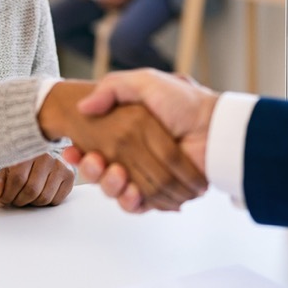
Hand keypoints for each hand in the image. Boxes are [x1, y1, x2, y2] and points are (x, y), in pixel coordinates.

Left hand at [0, 153, 75, 207]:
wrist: (46, 150)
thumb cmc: (25, 160)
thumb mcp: (9, 166)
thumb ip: (0, 180)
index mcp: (28, 151)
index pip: (17, 178)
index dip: (8, 194)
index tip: (4, 199)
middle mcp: (46, 157)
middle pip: (31, 190)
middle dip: (19, 201)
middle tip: (15, 200)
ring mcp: (60, 166)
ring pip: (44, 198)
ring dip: (33, 203)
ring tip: (28, 196)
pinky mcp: (69, 175)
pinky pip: (56, 200)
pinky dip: (46, 202)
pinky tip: (41, 193)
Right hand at [37, 81, 206, 211]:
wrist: (215, 127)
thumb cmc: (183, 102)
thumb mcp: (145, 82)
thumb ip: (112, 88)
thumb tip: (83, 107)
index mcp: (129, 133)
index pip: (96, 149)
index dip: (81, 152)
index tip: (73, 149)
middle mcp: (135, 156)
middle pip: (101, 172)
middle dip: (92, 169)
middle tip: (94, 160)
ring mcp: (147, 177)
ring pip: (115, 190)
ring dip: (108, 185)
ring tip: (114, 172)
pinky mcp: (161, 195)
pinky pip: (137, 205)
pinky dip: (129, 201)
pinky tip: (128, 189)